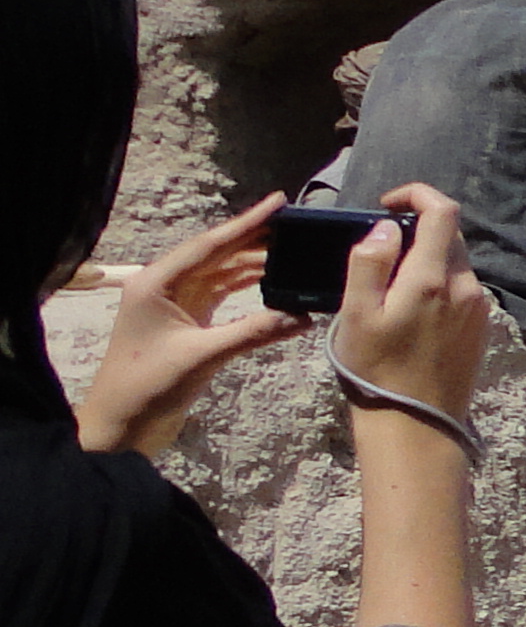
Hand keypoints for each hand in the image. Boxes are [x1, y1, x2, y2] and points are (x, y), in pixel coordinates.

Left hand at [72, 192, 307, 456]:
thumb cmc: (147, 386)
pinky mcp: (187, 324)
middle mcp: (164, 287)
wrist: (121, 424)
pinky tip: (273, 286)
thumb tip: (303, 317)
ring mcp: (175, 305)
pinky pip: (222, 297)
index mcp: (156, 283)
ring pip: (221, 275)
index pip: (209, 245)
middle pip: (216, 255)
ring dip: (254, 265)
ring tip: (292, 253)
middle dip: (254, 239)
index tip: (279, 201)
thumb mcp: (202, 357)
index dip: (246, 223)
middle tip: (296, 225)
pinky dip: (248, 291)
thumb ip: (253, 333)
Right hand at [338, 184, 490, 420]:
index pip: (442, 211)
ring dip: (427, 259)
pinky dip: (439, 283)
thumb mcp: (357, 313)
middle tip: (382, 251)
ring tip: (392, 286)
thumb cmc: (375, 368)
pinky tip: (413, 310)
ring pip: (456, 262)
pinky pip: (462, 288)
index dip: (416, 194)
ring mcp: (479, 308)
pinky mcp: (482, 327)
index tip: (388, 204)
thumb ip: (370, 262)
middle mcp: (466, 288)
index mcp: (434, 279)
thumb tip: (388, 227)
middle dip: (418, 230)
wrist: (416, 424)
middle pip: (450, 235)